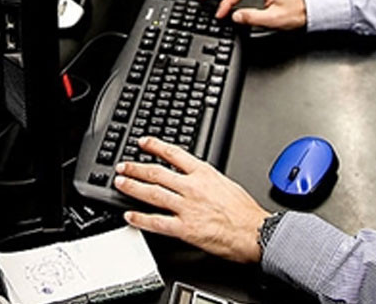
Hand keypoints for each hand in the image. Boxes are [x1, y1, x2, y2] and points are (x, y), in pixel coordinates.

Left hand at [113, 137, 270, 263]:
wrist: (255, 232)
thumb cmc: (245, 212)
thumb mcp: (226, 183)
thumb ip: (207, 178)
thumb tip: (194, 175)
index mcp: (204, 173)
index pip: (174, 153)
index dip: (155, 146)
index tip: (143, 143)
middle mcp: (192, 188)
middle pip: (156, 173)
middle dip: (135, 168)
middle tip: (122, 166)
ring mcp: (186, 208)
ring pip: (152, 194)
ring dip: (133, 188)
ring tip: (120, 184)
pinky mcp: (185, 228)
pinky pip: (156, 222)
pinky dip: (140, 218)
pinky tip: (130, 216)